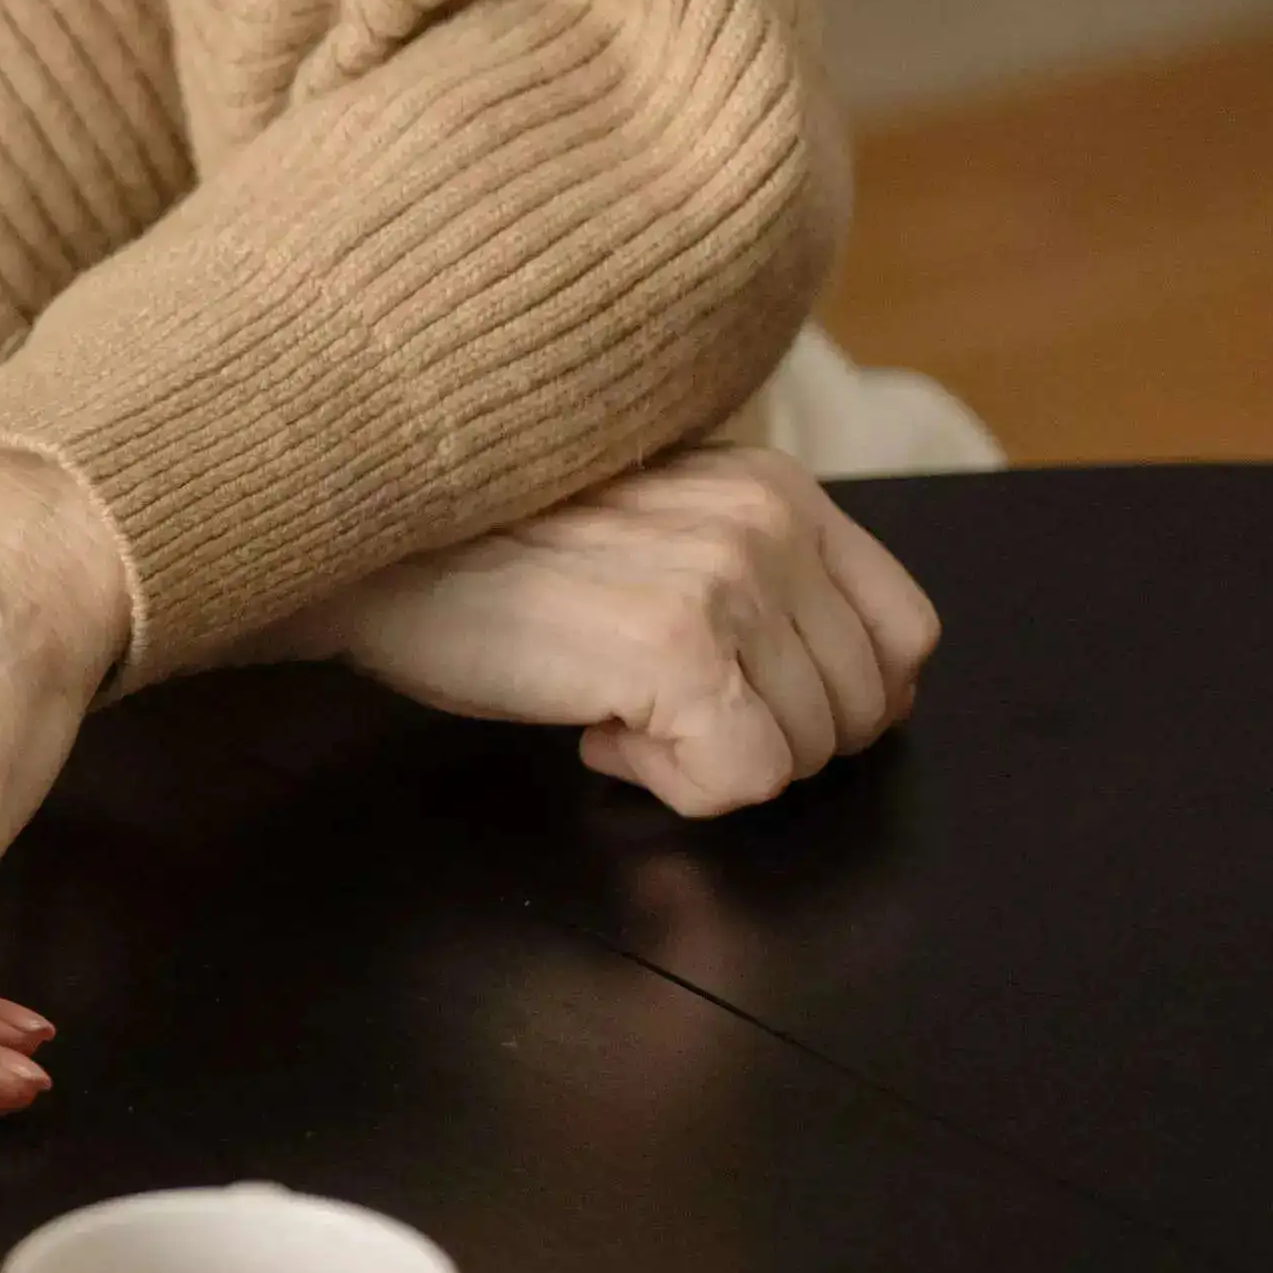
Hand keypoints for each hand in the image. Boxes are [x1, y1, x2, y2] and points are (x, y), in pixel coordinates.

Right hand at [282, 442, 936, 814]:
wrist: (367, 551)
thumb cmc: (487, 556)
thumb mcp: (655, 530)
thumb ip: (753, 573)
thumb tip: (833, 683)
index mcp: (777, 486)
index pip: (904, 636)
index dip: (836, 703)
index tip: (748, 709)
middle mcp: (770, 523)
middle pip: (861, 713)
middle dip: (766, 742)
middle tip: (656, 710)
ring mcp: (729, 584)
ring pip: (802, 756)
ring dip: (705, 762)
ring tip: (612, 707)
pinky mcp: (679, 651)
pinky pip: (740, 781)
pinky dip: (670, 786)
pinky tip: (595, 730)